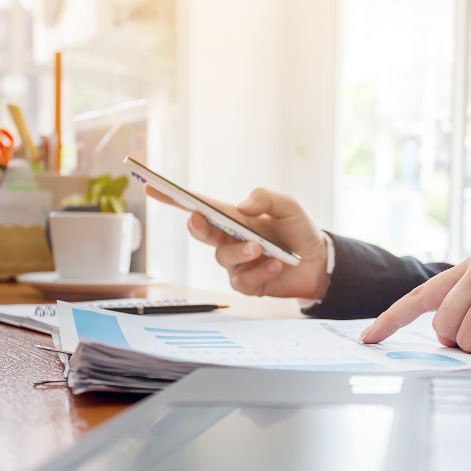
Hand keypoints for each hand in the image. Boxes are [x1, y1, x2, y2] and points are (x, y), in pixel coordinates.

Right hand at [146, 185, 329, 298]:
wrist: (319, 263)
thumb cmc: (299, 231)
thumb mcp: (289, 207)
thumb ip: (266, 198)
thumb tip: (242, 205)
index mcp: (233, 217)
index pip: (198, 205)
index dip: (173, 197)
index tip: (152, 186)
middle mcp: (228, 240)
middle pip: (200, 232)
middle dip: (198, 225)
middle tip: (201, 219)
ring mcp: (236, 264)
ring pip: (223, 257)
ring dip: (241, 251)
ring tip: (262, 248)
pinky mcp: (247, 284)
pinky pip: (243, 280)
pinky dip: (261, 271)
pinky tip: (277, 265)